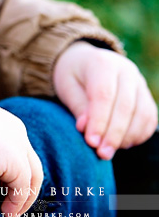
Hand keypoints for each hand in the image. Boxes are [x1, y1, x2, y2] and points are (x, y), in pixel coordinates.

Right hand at [0, 99, 41, 216]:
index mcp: (2, 120)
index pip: (17, 148)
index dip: (10, 170)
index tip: (0, 187)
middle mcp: (15, 129)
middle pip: (30, 163)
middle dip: (23, 186)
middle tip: (12, 203)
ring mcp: (19, 144)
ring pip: (32, 177)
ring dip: (22, 199)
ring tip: (9, 212)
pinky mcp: (16, 162)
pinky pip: (22, 189)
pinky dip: (16, 203)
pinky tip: (6, 212)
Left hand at [53, 41, 157, 159]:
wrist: (85, 62)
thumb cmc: (72, 76)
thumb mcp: (67, 87)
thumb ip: (78, 107)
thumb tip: (86, 129)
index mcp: (102, 63)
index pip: (104, 95)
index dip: (99, 121)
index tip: (91, 142)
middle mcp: (126, 70)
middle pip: (126, 106)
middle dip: (114, 134)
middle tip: (102, 154)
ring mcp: (139, 83)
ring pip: (142, 114)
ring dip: (127, 137)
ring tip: (109, 150)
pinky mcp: (146, 96)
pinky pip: (149, 118)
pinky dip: (139, 134)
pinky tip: (122, 144)